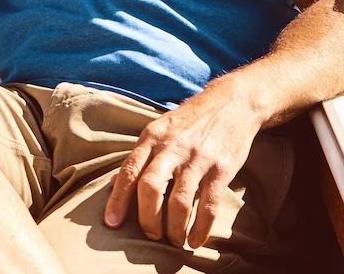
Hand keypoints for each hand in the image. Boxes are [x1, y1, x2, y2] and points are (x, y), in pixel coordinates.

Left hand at [104, 80, 261, 249]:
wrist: (231, 102)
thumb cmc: (189, 122)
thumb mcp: (160, 130)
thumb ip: (139, 156)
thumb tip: (113, 183)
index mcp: (152, 137)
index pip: (129, 171)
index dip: (118, 200)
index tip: (111, 223)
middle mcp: (172, 146)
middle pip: (151, 188)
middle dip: (147, 219)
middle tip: (150, 235)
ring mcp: (198, 157)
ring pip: (179, 202)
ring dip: (174, 229)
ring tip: (173, 241)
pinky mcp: (221, 168)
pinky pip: (208, 205)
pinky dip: (200, 229)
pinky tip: (195, 240)